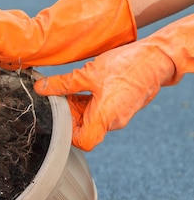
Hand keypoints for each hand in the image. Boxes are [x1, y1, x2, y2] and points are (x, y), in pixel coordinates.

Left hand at [34, 15, 193, 149]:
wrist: (158, 57)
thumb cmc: (128, 66)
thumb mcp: (88, 74)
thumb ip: (63, 83)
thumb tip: (41, 88)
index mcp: (105, 118)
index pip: (82, 142)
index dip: (67, 134)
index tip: (56, 117)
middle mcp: (114, 121)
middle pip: (85, 129)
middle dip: (69, 115)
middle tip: (58, 97)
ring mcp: (120, 114)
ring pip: (93, 118)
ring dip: (79, 107)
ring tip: (70, 88)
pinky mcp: (123, 105)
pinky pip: (102, 110)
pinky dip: (90, 102)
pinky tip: (83, 86)